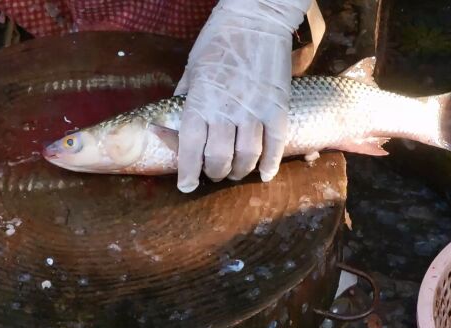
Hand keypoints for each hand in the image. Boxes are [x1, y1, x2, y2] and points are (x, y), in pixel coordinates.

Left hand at [174, 0, 310, 192]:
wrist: (255, 18)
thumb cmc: (217, 41)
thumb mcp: (191, 69)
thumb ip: (184, 98)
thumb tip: (174, 118)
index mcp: (198, 103)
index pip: (189, 150)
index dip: (187, 174)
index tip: (186, 186)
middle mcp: (224, 112)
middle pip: (218, 159)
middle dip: (213, 173)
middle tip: (212, 173)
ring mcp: (253, 111)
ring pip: (246, 156)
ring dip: (239, 171)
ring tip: (235, 171)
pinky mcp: (277, 108)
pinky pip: (275, 145)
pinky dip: (270, 164)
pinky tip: (264, 174)